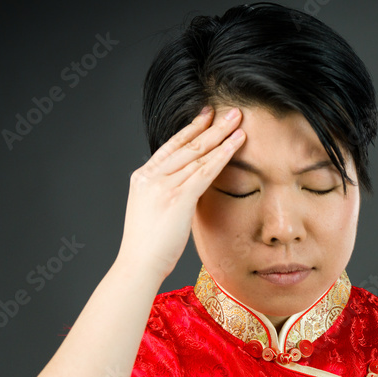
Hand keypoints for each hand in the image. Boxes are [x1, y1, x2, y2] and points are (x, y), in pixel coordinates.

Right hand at [116, 105, 245, 279]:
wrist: (138, 265)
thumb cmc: (149, 247)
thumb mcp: (155, 213)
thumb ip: (169, 196)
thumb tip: (188, 191)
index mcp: (143, 178)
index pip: (171, 146)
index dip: (191, 129)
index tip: (206, 115)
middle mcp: (151, 176)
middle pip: (186, 145)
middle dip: (211, 126)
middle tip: (231, 111)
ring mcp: (163, 186)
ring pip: (197, 154)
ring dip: (221, 136)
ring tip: (239, 122)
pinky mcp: (177, 198)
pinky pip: (204, 171)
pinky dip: (222, 156)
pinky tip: (236, 144)